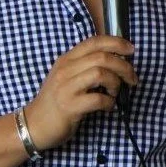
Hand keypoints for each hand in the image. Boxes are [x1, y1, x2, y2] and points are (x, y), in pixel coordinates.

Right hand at [25, 35, 136, 150]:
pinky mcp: (70, 106)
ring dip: (116, 83)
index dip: (116, 42)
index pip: (94, 42)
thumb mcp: (66, 76)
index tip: (131, 50)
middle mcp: (66, 69)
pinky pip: (98, 99)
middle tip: (132, 78)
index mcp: (67, 59)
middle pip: (102, 57)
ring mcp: (66, 87)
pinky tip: (108, 106)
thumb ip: (85, 66)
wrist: (34, 124)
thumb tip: (116, 62)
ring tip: (115, 93)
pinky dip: (109, 102)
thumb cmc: (55, 101)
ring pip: (100, 74)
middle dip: (124, 66)